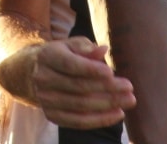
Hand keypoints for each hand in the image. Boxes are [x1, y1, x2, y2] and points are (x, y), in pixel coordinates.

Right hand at [0, 37, 134, 129]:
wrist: (37, 72)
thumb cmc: (63, 55)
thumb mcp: (73, 45)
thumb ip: (87, 48)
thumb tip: (103, 50)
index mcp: (47, 56)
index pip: (71, 65)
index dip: (91, 70)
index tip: (111, 72)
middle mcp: (43, 78)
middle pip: (79, 87)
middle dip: (107, 89)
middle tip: (129, 88)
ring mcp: (45, 99)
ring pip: (81, 107)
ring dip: (108, 106)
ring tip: (128, 101)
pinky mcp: (52, 115)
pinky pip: (79, 122)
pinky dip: (100, 120)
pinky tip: (117, 114)